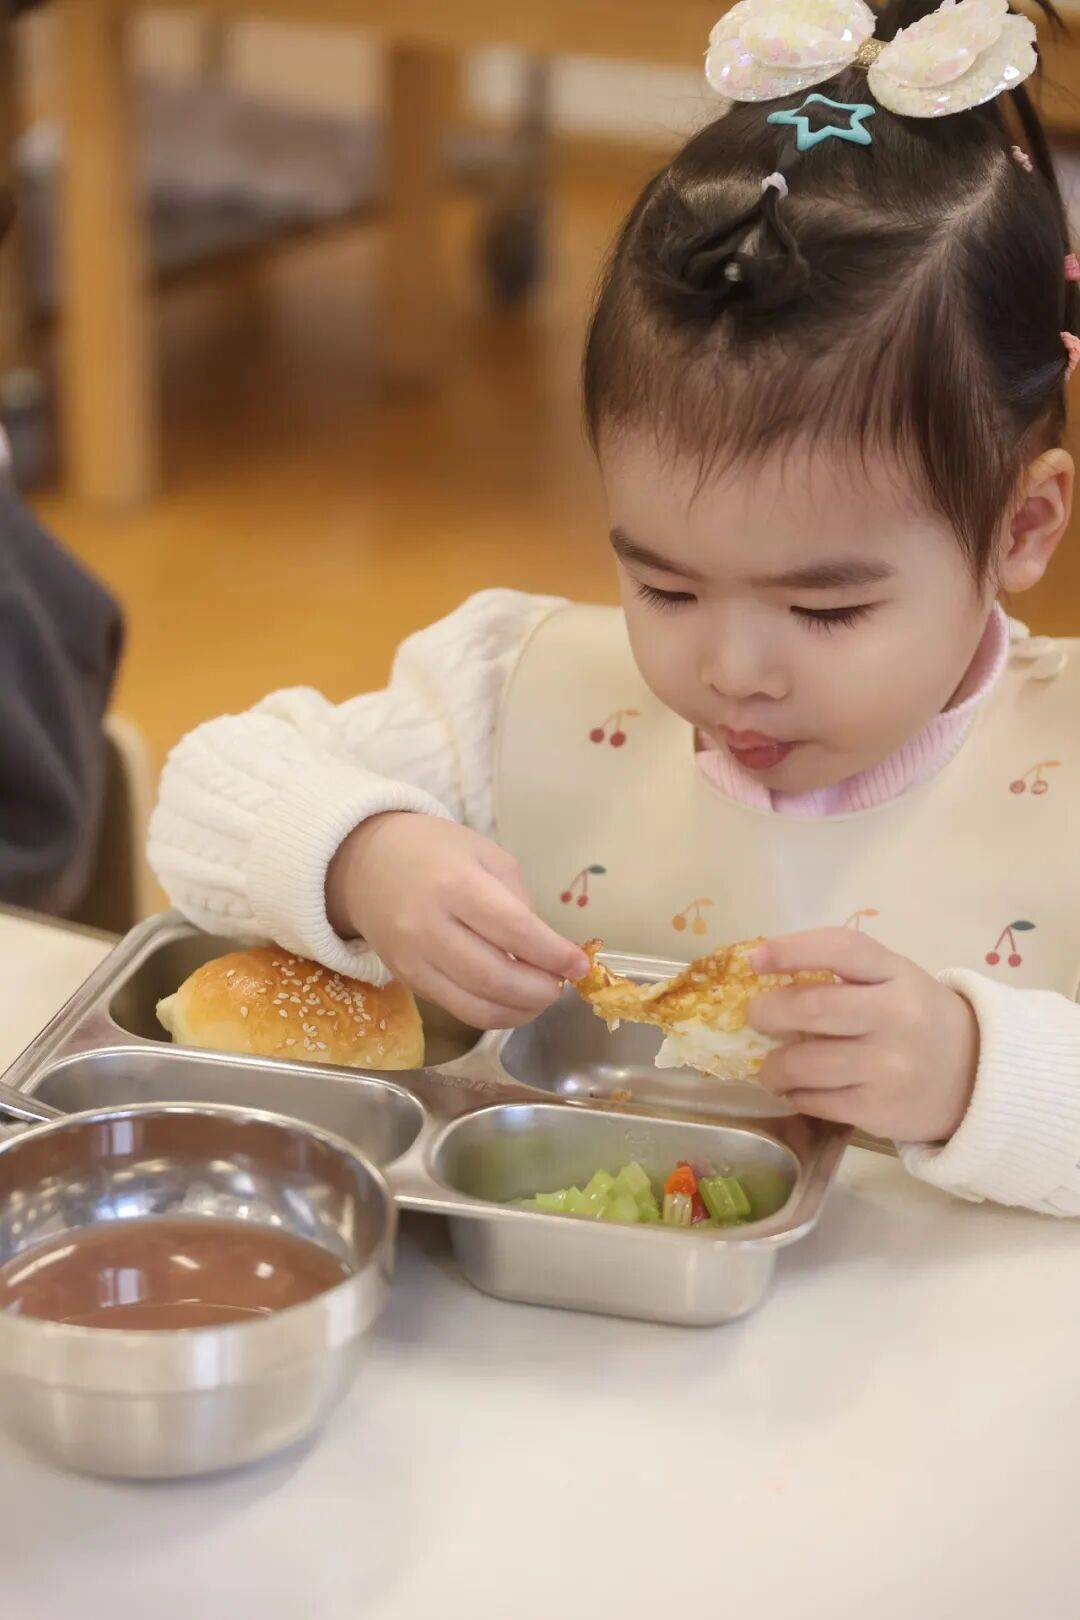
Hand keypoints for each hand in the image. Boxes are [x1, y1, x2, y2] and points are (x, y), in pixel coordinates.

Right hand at [326, 813, 588, 1029]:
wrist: (366, 863)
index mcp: (456, 884)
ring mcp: (413, 959)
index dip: (553, 954)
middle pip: (495, 977)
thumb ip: (518, 901)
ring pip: (477, 1005)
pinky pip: (458, 1010)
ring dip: (521, 1011)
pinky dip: (494, 1014)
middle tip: (562, 985)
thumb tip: (547, 953)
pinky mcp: (407, 981)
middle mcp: (429, 926)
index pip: (514, 930)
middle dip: (541, 990)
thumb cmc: (436, 852)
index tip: (580, 965)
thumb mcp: (486, 855)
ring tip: (541, 996)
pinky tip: (513, 1001)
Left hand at [747, 929, 979, 1141]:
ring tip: (770, 1069)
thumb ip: (845, 976)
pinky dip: (795, 1095)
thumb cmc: (919, 1020)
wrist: (979, 1079)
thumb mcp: (896, 982)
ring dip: (773, 1067)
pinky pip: (816, 1100)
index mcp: (897, 973)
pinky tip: (796, 1090)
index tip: (755, 958)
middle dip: (767, 1013)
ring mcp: (888, 1066)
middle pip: (812, 1008)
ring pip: (805, 1062)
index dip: (792, 949)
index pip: (842, 949)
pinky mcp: (880, 1109)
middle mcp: (895, 1015)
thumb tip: (766, 980)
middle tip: (755, 1018)